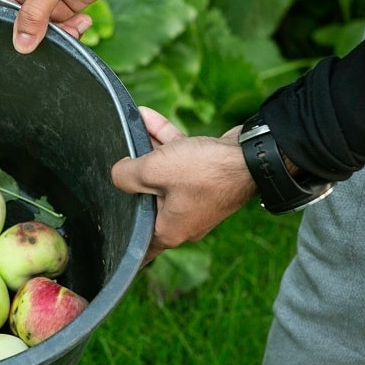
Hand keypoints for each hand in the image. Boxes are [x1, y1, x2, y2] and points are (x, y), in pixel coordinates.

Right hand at [0, 0, 123, 52]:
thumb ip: (35, 13)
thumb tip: (20, 45)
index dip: (13, 30)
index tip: (32, 40)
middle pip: (19, 27)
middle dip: (41, 35)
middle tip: (63, 31)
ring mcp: (38, 0)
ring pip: (40, 32)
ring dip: (60, 34)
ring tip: (77, 25)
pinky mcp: (56, 8)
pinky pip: (56, 30)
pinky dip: (70, 30)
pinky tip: (83, 20)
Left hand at [110, 107, 256, 263]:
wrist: (254, 155)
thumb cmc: (205, 171)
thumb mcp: (153, 171)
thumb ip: (125, 176)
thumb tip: (118, 174)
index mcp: (169, 229)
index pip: (140, 246)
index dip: (123, 241)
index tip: (110, 239)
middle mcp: (183, 218)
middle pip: (146, 199)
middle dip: (132, 177)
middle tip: (118, 161)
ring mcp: (196, 197)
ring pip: (162, 174)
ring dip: (147, 150)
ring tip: (132, 129)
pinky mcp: (206, 175)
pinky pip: (178, 159)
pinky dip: (164, 142)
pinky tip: (147, 117)